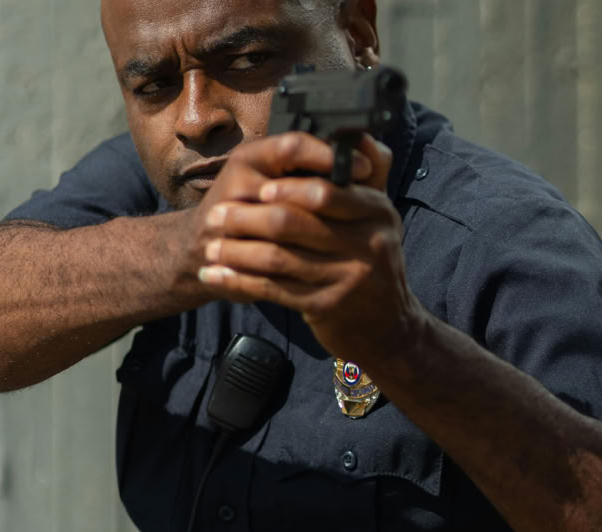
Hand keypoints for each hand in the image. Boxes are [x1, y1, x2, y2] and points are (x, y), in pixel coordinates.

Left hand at [195, 132, 424, 361]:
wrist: (390, 329)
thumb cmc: (375, 266)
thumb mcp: (381, 220)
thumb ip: (371, 175)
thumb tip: (358, 133)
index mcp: (378, 213)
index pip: (327, 190)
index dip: (288, 187)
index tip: (258, 187)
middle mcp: (367, 244)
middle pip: (294, 223)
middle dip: (248, 218)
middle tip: (217, 216)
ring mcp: (347, 278)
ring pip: (278, 257)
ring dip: (237, 252)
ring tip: (211, 249)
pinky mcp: (328, 307)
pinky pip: (274, 290)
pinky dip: (240, 282)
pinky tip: (218, 277)